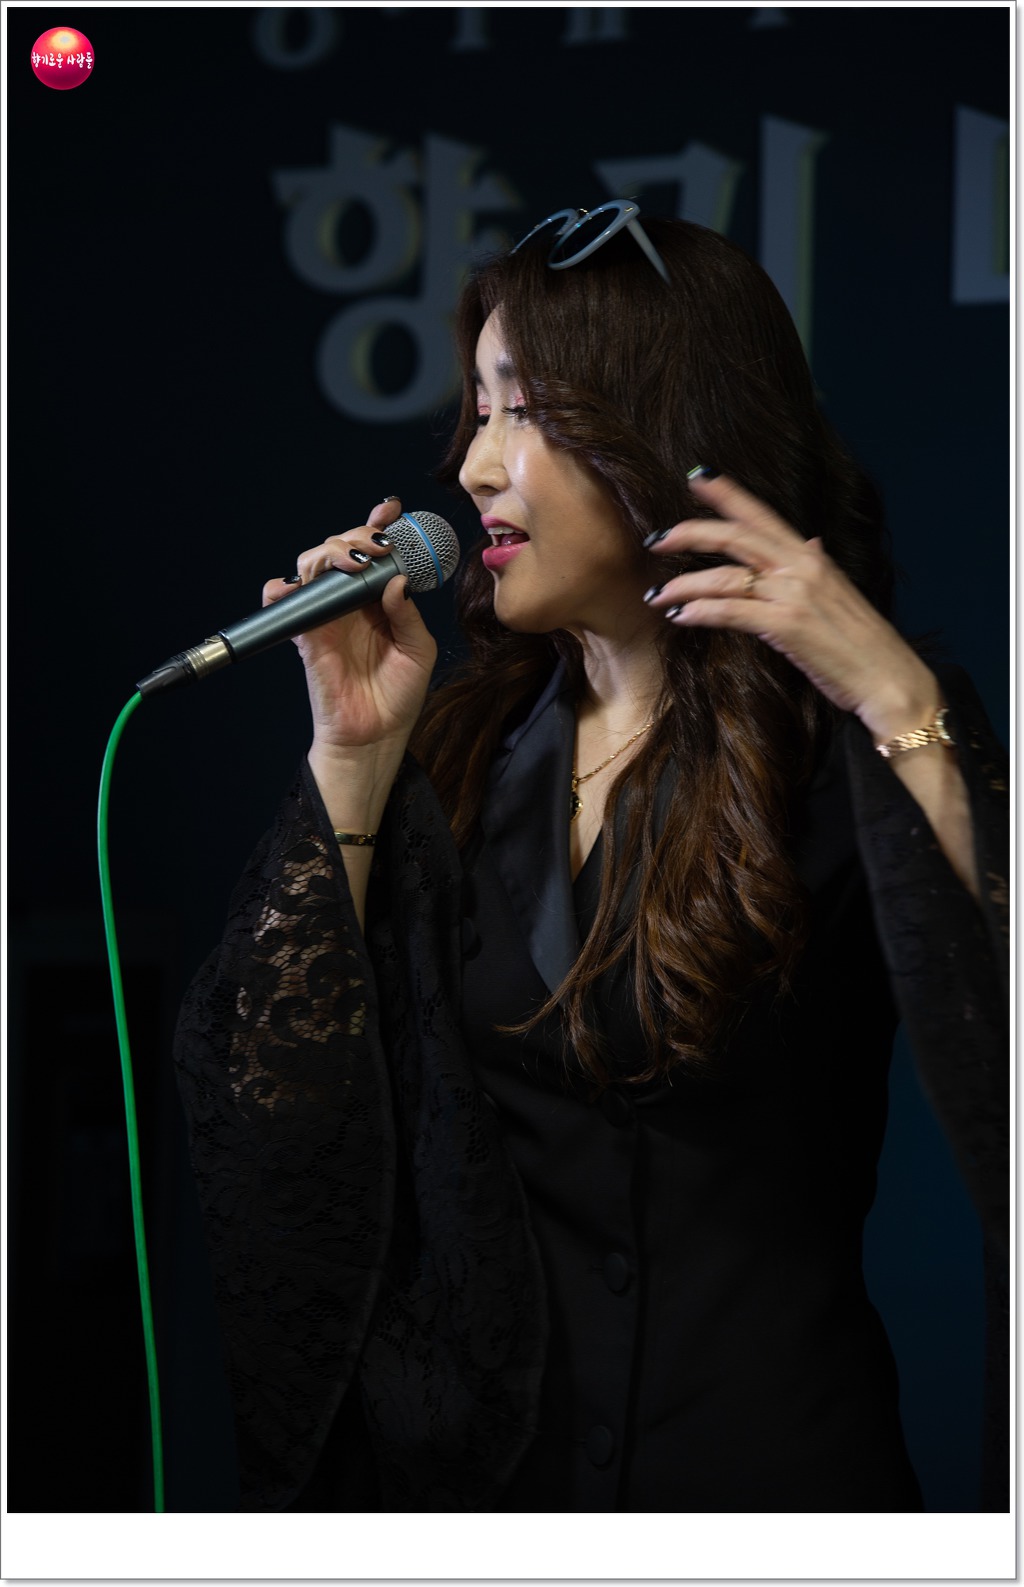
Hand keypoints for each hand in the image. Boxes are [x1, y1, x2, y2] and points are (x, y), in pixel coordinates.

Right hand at [262, 497, 437, 755]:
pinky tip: (299, 586)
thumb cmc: (399, 694)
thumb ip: (407, 614)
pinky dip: (280, 588)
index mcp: (378, 599)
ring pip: (311, 564)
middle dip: (356, 535)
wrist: (376, 734)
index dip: (379, 524)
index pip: (373, 551)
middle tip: (375, 546)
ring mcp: (325, 615)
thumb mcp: (418, 649)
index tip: (391, 509)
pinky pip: (281, 602)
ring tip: (353, 562)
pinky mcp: (305, 634)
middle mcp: (350, 601)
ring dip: (329, 552)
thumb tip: (395, 580)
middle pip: (340, 548)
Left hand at [643, 470, 940, 744]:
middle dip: (689, 533)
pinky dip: (699, 612)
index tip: (697, 476)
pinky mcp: (787, 626)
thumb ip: (816, 565)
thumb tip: (809, 541)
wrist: (889, 680)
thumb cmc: (862, 644)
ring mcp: (794, 595)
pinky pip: (730, 612)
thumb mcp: (839, 593)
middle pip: (735, 536)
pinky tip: (679, 617)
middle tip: (655, 539)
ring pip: (725, 577)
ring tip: (656, 595)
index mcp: (811, 557)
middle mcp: (802, 567)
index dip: (728, 493)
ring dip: (683, 585)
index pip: (763, 515)